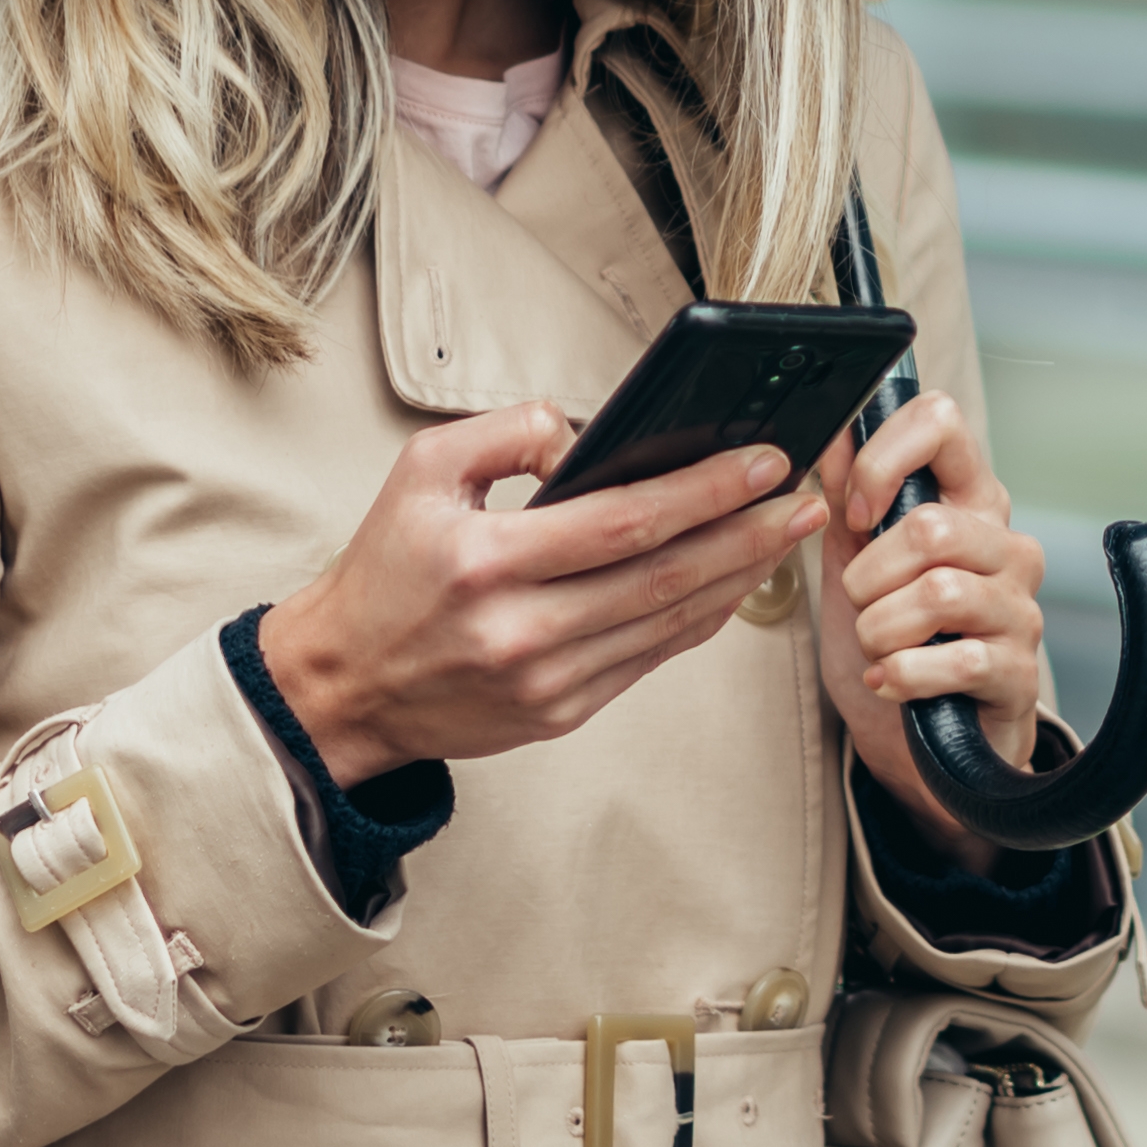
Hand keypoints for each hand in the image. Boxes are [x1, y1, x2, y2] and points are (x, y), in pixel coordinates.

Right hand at [260, 404, 830, 784]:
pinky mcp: (559, 713)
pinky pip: (651, 658)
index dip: (707, 490)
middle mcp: (521, 629)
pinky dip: (701, 619)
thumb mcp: (421, 473)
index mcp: (487, 563)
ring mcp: (546, 681)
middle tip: (805, 497)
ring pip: (671, 622)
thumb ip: (506, 432)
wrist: (341, 686)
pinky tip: (735, 583)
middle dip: (751, 532)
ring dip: (741, 576)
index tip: (764, 460)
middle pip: (667, 576)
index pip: (625, 521)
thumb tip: (590, 436)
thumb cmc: (383, 574)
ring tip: (786, 532)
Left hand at [824, 390, 1052, 856]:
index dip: (883, 461)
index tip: (856, 513)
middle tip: (862, 604)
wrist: (924, 741)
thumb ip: (849, 499)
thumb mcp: (858, 564)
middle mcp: (1007, 546)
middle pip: (930, 526)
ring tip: (878, 647)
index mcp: (970, 502)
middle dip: (869, 576)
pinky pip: (955, 660)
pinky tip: (891, 682)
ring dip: (881, 629)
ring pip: (939, 593)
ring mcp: (1019, 609)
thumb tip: (835, 433)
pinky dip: (903, 675)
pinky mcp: (1019, 672)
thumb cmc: (898, 642)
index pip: (941, 423)